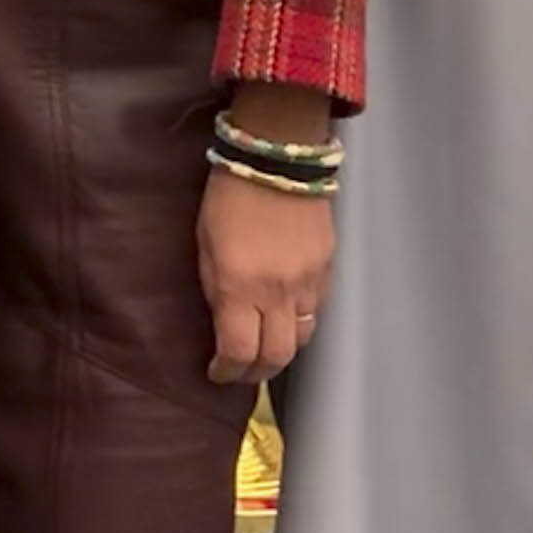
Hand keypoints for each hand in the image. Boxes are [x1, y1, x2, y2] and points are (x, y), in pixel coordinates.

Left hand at [198, 163, 335, 386]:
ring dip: (280, 349)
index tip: (216, 372)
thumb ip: (216, 289)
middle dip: (256, 372)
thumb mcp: (205, 245)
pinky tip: (284, 314)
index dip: (226, 371)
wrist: (278, 159)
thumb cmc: (228, 198)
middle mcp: (278, 293)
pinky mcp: (327, 270)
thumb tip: (224, 324)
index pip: (238, 351)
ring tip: (264, 345)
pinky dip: (299, 321)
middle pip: (276, 357)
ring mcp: (308, 283)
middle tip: (242, 371)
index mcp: (240, 286)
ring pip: (301, 338)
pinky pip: (316, 311)